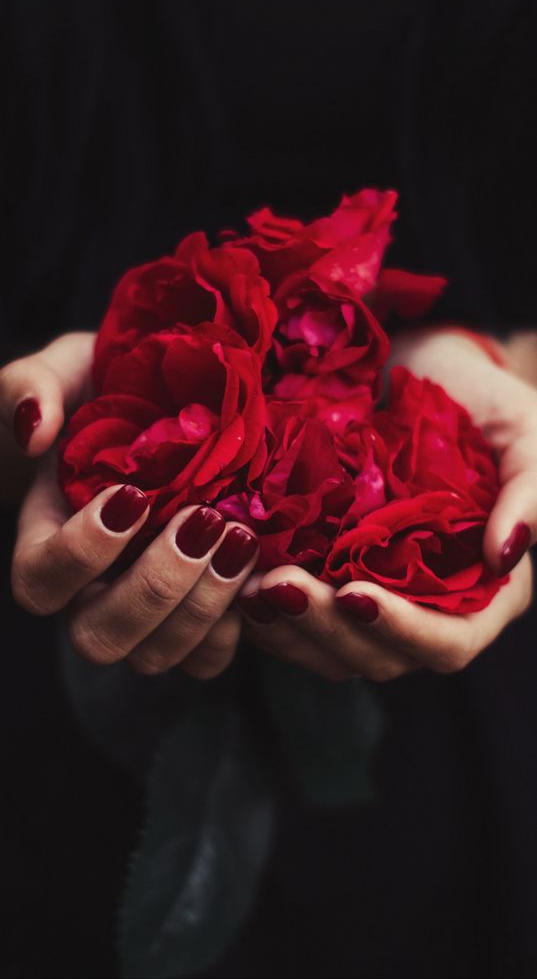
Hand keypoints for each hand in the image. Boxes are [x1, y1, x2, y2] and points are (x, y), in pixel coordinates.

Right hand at [2, 335, 256, 678]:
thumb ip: (31, 386)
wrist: (164, 408)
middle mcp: (90, 589)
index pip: (40, 580)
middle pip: (98, 637)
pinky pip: (207, 659)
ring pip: (155, 657)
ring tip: (242, 537)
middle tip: (204, 518)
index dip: (82, 554)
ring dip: (202, 606)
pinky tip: (259, 570)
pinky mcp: (195, 620)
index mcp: (46, 537)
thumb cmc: (104, 388)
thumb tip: (34, 427)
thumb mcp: (66, 369)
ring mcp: (143, 613)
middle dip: (155, 587)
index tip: (132, 494)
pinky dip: (235, 628)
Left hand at [237, 328, 535, 679]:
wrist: (420, 366)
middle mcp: (430, 608)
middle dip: (325, 629)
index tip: (353, 594)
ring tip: (247, 586)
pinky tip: (235, 578)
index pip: (448, 642)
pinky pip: (298, 620)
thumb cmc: (481, 400)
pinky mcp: (331, 579)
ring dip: (286, 629)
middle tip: (276, 585)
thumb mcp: (524, 432)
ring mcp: (377, 597)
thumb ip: (529, 491)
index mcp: (486, 591)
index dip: (402, 631)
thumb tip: (505, 552)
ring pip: (330, 649)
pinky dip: (267, 612)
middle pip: (380, 657)